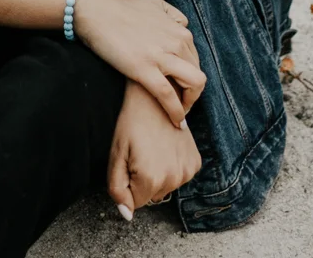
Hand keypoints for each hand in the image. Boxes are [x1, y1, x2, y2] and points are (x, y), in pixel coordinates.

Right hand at [69, 0, 205, 124]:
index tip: (180, 88)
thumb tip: (181, 26)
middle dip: (192, 93)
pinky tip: (176, 122)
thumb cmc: (120, 9)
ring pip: (194, 84)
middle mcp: (177, 41)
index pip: (196, 60)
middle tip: (180, 103)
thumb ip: (171, 14)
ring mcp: (162, 55)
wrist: (96, 12)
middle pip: (199, 74)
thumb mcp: (154, 4)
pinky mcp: (145, 69)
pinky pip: (169, 97)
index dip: (190, 77)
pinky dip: (176, 112)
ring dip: (190, 102)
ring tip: (180, 113)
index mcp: (180, 30)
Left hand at [107, 79, 201, 220]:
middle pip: (152, 196)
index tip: (129, 162)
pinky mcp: (196, 163)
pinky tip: (166, 148)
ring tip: (153, 149)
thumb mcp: (116, 154)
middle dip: (143, 181)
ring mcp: (187, 171)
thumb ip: (117, 188)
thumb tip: (127, 215)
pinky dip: (172, 167)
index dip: (128, 184)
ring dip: (158, 174)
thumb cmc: (132, 124)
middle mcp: (173, 179)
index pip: (136, 202)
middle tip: (140, 154)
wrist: (157, 98)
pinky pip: (179, 177)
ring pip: (166, 187)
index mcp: (151, 179)